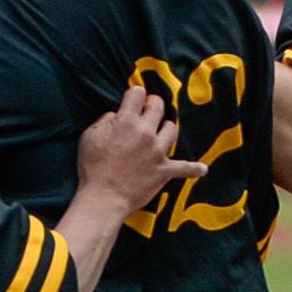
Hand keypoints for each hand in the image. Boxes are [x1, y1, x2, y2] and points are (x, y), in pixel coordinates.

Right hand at [77, 84, 206, 212]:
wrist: (104, 197)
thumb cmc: (92, 167)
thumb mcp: (89, 137)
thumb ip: (104, 121)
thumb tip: (116, 116)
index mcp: (126, 121)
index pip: (137, 94)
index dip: (135, 93)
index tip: (134, 98)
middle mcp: (146, 132)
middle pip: (158, 106)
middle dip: (153, 103)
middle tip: (149, 107)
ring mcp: (158, 151)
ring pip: (171, 129)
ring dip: (166, 128)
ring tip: (161, 132)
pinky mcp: (165, 170)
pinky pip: (185, 168)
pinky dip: (194, 169)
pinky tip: (202, 169)